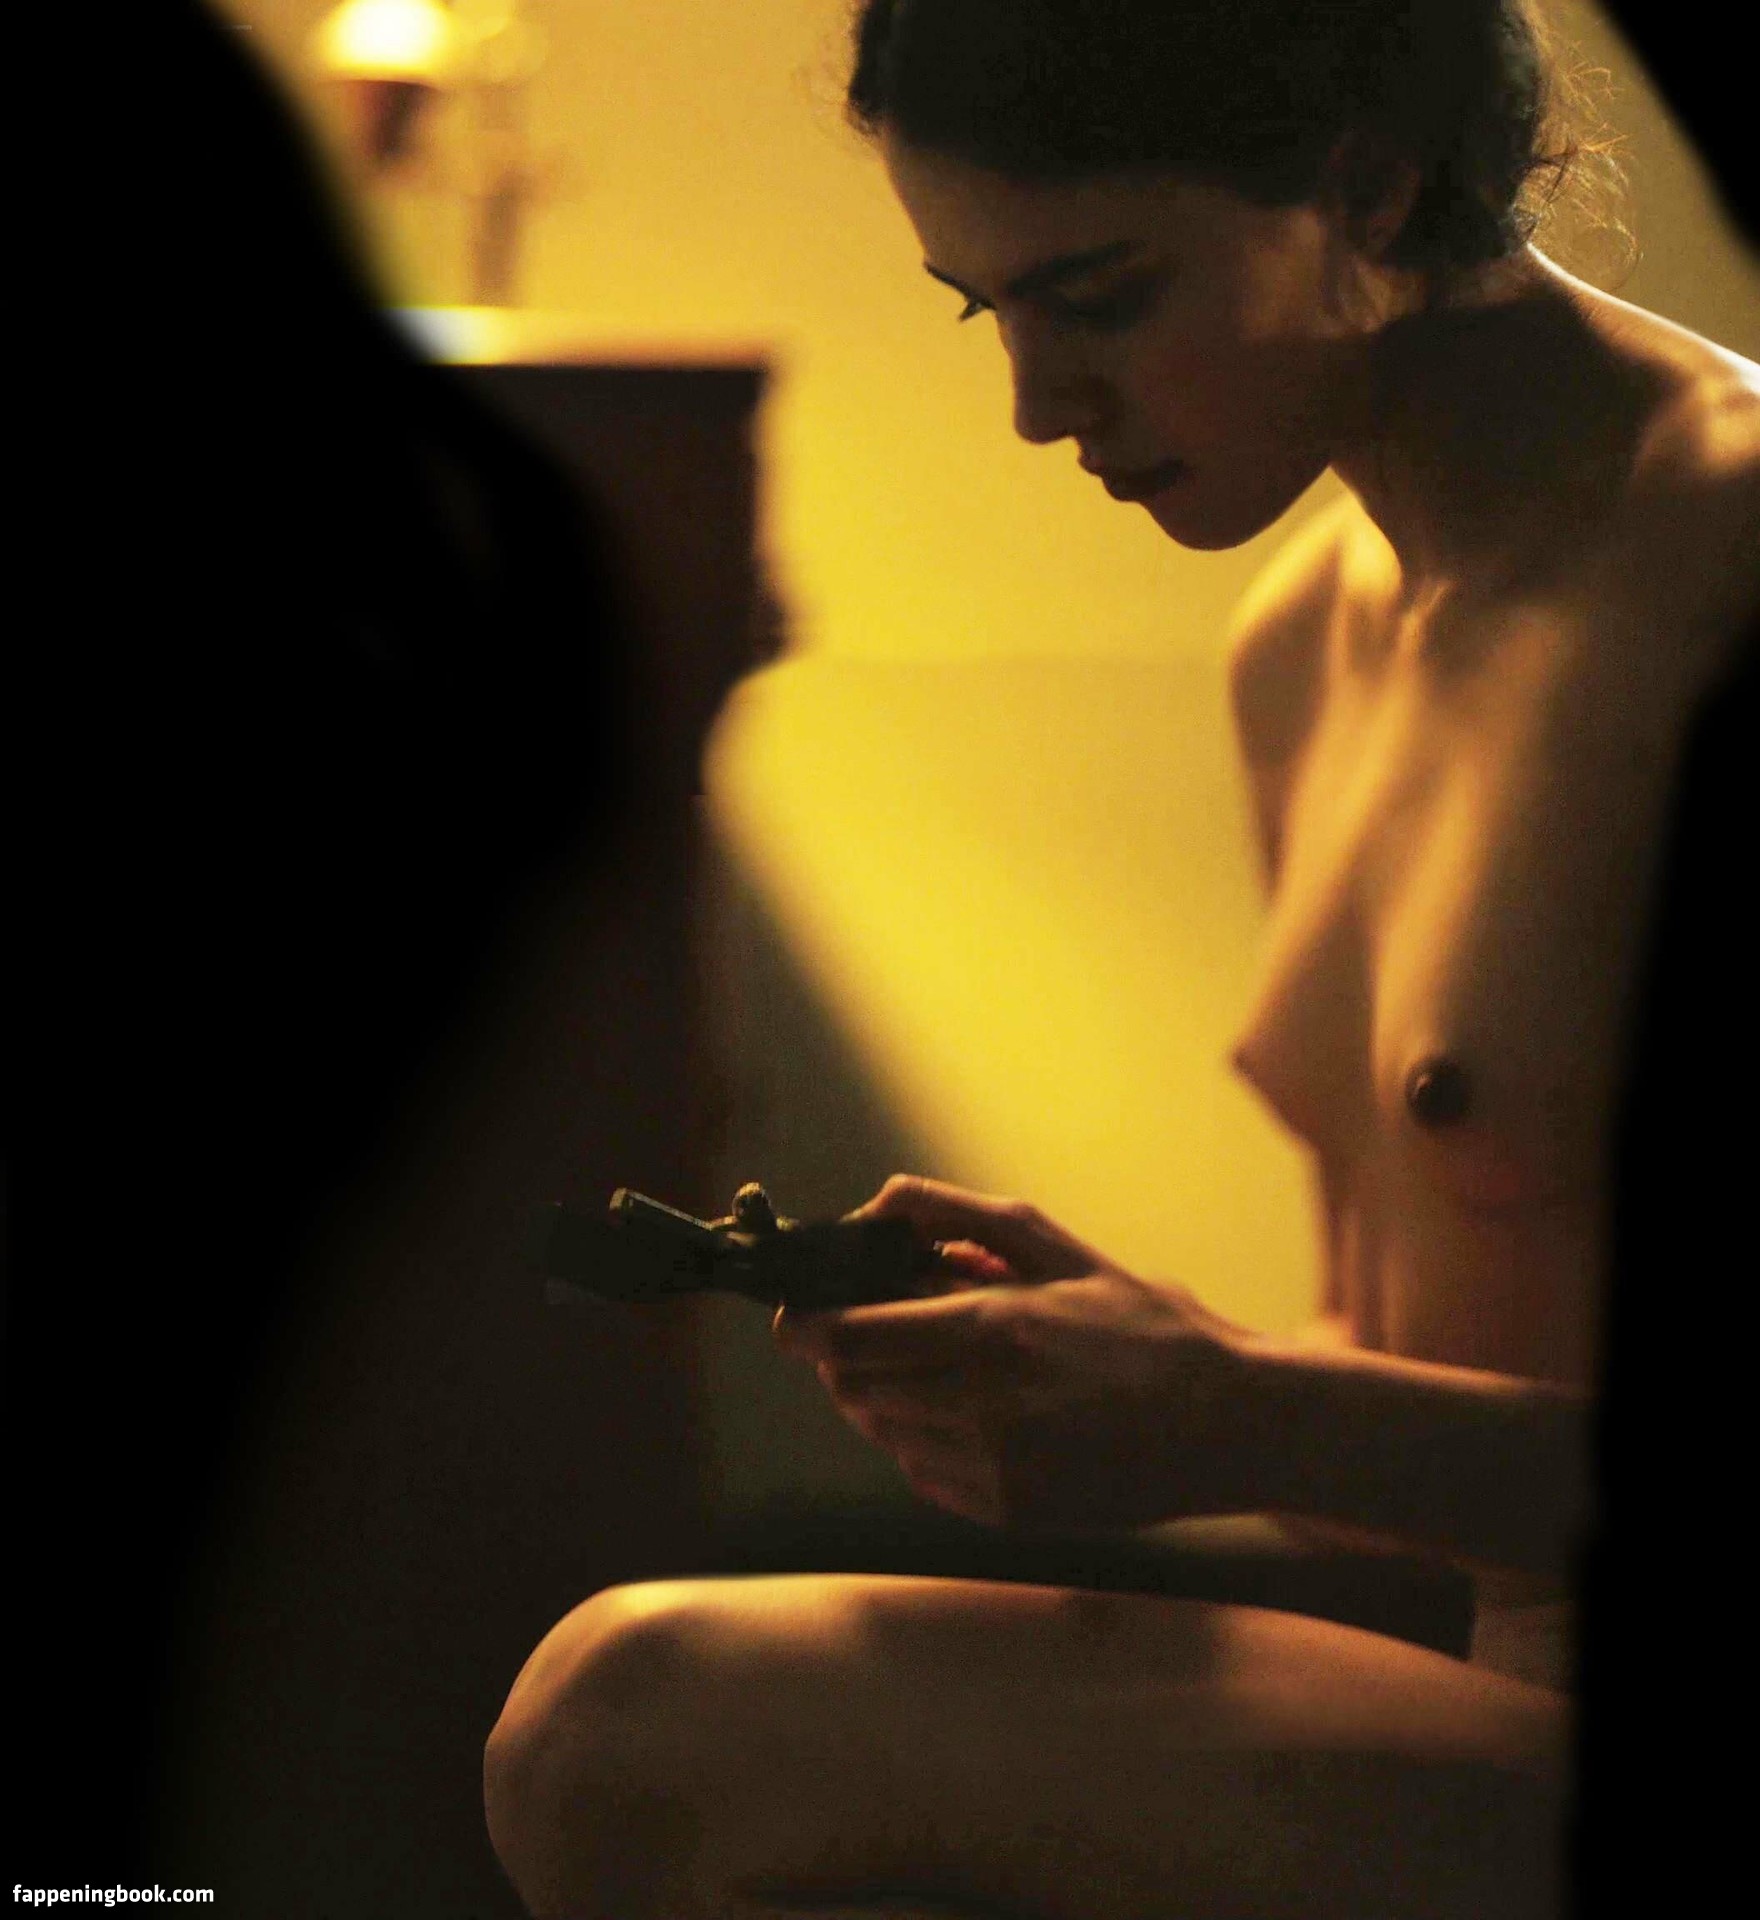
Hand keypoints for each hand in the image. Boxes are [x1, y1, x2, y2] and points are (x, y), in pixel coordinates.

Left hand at [772, 1175, 1264, 1530]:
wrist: (1226, 1427)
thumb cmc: (1145, 1326)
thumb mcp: (1059, 1250)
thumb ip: (959, 1216)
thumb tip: (877, 1204)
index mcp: (994, 1331)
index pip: (856, 1337)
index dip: (808, 1326)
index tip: (793, 1316)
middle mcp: (985, 1408)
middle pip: (856, 1389)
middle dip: (844, 1359)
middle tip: (865, 1333)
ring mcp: (995, 1471)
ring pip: (884, 1433)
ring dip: (884, 1398)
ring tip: (932, 1370)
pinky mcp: (1008, 1514)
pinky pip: (923, 1474)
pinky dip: (924, 1440)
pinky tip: (971, 1415)